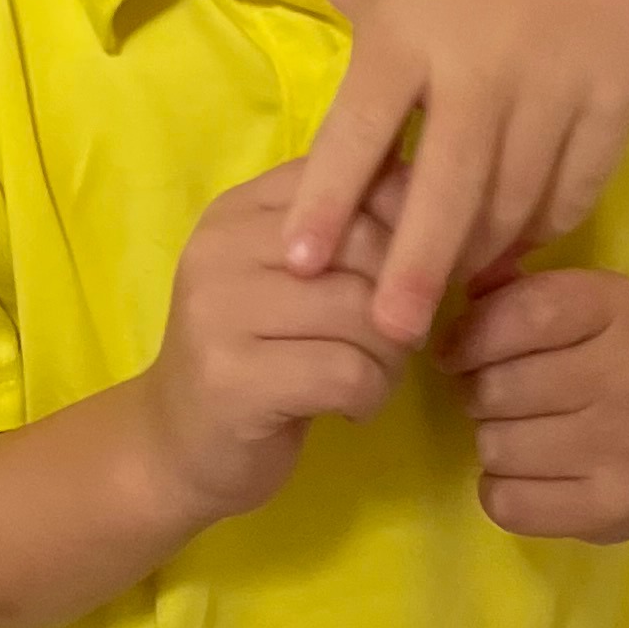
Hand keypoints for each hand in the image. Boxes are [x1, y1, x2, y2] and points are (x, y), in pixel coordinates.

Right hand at [137, 162, 406, 525]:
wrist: (176, 448)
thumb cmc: (258, 357)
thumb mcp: (292, 280)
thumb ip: (349, 234)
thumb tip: (452, 202)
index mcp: (240, 209)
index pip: (353, 179)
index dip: (409, 227)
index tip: (413, 275)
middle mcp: (221, 246)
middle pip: (368, 246)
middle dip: (404, 301)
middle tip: (397, 341)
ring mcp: (217, 310)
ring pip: (364, 312)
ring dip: (392, 357)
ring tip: (372, 376)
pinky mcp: (231, 376)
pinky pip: (348, 373)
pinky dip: (370, 397)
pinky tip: (351, 407)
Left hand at [286, 0, 628, 344]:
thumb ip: (377, 89)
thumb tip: (355, 191)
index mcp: (409, 32)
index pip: (357, 134)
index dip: (325, 205)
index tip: (297, 266)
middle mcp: (483, 65)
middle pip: (446, 190)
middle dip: (414, 270)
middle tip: (389, 333)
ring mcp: (557, 84)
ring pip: (515, 201)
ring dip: (478, 256)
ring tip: (445, 298)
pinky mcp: (615, 97)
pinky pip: (573, 189)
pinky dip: (539, 228)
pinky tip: (510, 252)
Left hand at [448, 266, 628, 543]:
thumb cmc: (609, 357)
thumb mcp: (578, 304)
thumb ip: (512, 292)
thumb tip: (447, 284)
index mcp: (619, 308)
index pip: (526, 313)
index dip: (471, 336)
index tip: (455, 352)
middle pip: (497, 387)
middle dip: (476, 393)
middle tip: (493, 397)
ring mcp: (628, 447)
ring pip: (496, 447)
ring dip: (491, 441)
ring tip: (519, 432)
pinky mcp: (613, 507)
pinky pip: (507, 502)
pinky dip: (502, 490)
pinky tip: (530, 473)